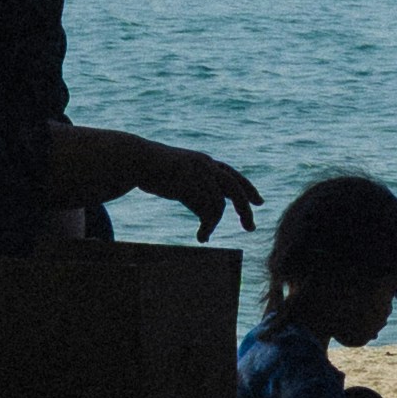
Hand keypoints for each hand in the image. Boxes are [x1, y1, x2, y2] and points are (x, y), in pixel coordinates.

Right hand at [140, 145, 260, 237]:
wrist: (137, 161)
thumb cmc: (158, 174)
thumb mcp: (182, 185)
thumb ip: (198, 199)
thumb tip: (208, 223)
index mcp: (206, 163)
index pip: (234, 176)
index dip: (248, 188)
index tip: (259, 202)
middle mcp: (207, 165)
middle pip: (235, 188)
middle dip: (244, 209)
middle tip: (250, 227)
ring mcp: (198, 173)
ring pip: (220, 202)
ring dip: (214, 223)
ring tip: (204, 236)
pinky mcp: (188, 182)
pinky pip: (206, 208)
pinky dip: (207, 225)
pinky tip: (201, 236)